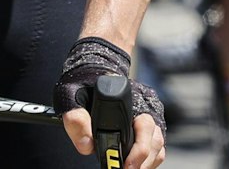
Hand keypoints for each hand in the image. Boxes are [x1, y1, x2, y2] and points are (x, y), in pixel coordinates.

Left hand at [55, 36, 165, 168]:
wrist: (94, 69)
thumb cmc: (82, 83)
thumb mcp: (70, 95)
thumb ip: (75, 119)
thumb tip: (86, 146)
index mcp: (130, 99)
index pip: (143, 127)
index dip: (137, 149)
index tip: (126, 163)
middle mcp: (146, 107)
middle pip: (155, 140)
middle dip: (142, 160)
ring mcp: (151, 115)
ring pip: (158, 145)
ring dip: (146, 161)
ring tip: (129, 168)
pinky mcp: (149, 124)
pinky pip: (156, 145)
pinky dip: (148, 157)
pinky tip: (134, 163)